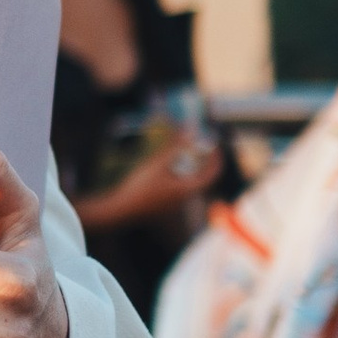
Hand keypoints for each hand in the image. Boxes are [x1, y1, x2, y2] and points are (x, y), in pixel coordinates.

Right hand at [78, 135, 223, 230]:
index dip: (216, 159)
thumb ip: (175, 146)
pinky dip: (178, 175)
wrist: (121, 209)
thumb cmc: (140, 186)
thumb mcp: (158, 163)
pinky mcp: (164, 204)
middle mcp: (184, 199)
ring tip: (180, 154)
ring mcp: (174, 203)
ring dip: (188, 167)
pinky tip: (164, 168)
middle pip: (201, 178)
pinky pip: (178, 187)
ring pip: (189, 182)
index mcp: (187, 190)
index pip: (212, 174)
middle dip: (201, 161)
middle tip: (197, 146)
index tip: (214, 145)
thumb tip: (190, 129)